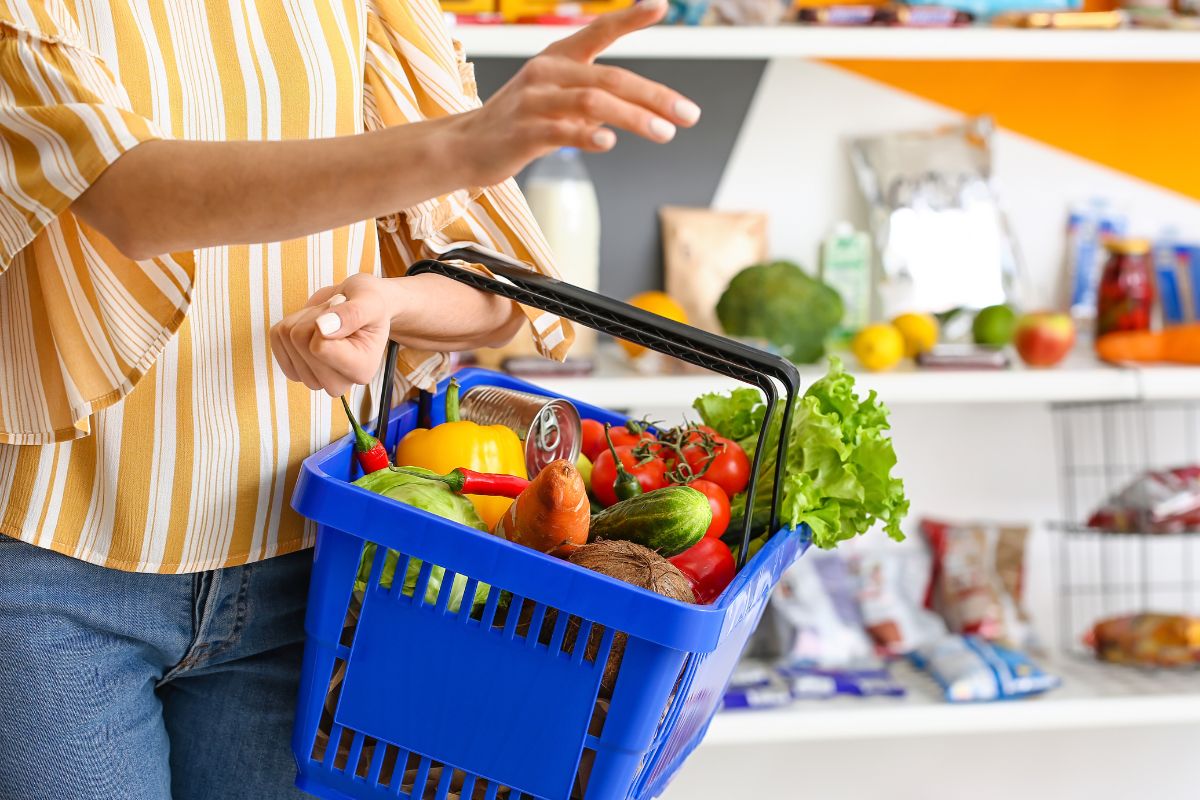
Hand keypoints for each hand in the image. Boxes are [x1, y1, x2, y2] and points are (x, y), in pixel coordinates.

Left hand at [270, 273, 392, 396]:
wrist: (358, 306)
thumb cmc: (370, 304)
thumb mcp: (370, 302)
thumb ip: (352, 315)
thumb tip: (322, 328)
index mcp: (361, 371)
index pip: (320, 348)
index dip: (324, 321)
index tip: (344, 311)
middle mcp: (338, 382)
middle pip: (301, 344)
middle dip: (314, 319)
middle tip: (337, 314)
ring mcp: (312, 378)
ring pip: (287, 339)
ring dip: (304, 319)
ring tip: (328, 319)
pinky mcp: (293, 368)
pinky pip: (276, 338)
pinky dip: (292, 321)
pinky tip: (314, 324)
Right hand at [452, 0, 700, 186]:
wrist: (464, 147)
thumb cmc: (517, 122)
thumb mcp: (554, 97)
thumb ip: (593, 96)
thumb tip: (640, 105)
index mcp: (556, 58)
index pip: (597, 31)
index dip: (629, 18)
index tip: (661, 7)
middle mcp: (545, 72)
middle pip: (610, 78)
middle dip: (655, 96)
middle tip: (688, 114)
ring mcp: (533, 101)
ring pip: (592, 103)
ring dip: (634, 117)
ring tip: (665, 133)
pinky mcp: (522, 133)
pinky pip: (562, 132)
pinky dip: (588, 136)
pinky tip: (610, 143)